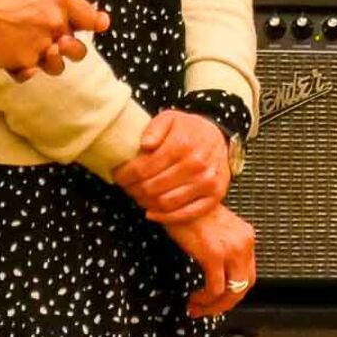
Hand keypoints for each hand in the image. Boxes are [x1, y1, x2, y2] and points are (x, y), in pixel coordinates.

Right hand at [0, 0, 106, 77]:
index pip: (88, 14)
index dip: (96, 20)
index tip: (101, 24)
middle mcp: (53, 21)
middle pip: (78, 46)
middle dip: (69, 47)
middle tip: (57, 44)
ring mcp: (41, 44)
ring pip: (58, 64)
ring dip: (50, 62)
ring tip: (37, 54)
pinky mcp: (25, 62)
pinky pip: (32, 72)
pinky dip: (26, 71)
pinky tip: (18, 63)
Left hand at [115, 109, 231, 223]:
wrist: (218, 139)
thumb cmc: (189, 130)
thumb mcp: (170, 119)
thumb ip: (154, 128)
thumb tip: (144, 145)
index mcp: (183, 143)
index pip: (144, 168)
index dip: (126, 175)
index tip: (119, 175)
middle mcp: (197, 163)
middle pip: (152, 187)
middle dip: (133, 189)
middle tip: (127, 187)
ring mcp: (207, 181)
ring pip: (165, 202)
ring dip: (146, 203)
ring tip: (139, 196)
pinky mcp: (215, 196)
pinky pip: (185, 214)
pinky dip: (164, 217)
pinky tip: (151, 212)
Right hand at [165, 203, 256, 318]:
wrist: (178, 197)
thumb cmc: (190, 214)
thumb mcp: (214, 233)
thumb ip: (221, 250)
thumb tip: (216, 277)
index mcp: (246, 237)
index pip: (248, 274)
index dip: (234, 292)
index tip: (217, 301)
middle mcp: (244, 243)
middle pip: (244, 286)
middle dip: (226, 304)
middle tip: (207, 310)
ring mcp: (231, 249)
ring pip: (232, 292)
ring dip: (214, 306)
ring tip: (197, 307)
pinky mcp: (214, 254)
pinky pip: (215, 289)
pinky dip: (205, 300)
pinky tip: (194, 299)